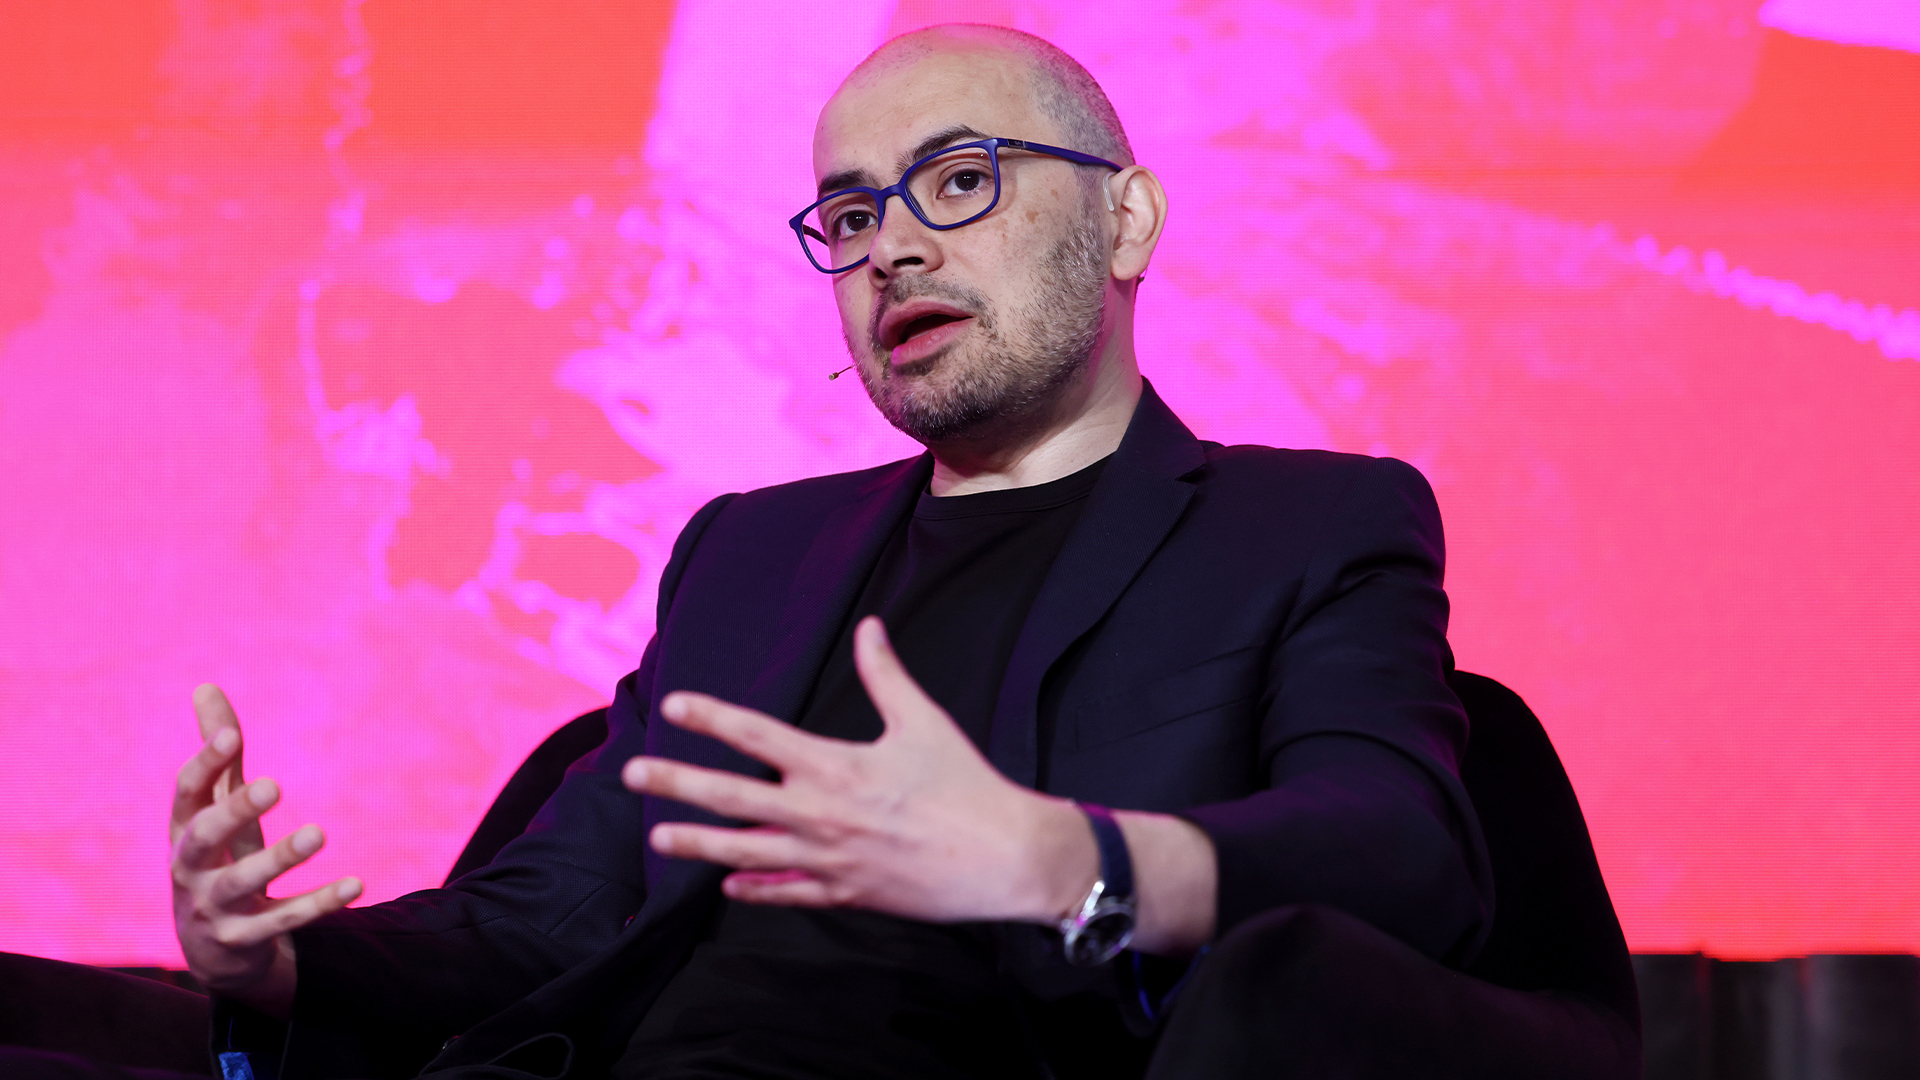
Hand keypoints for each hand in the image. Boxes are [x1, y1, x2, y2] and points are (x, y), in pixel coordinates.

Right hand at [169, 685, 360, 1015]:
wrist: (214, 952)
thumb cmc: (219, 860)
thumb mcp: (217, 811)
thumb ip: (219, 756)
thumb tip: (205, 687)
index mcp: (183, 830)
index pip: (187, 792)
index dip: (206, 763)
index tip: (233, 734)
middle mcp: (189, 869)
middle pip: (203, 837)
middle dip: (236, 810)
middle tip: (274, 784)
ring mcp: (212, 908)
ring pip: (242, 882)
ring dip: (281, 858)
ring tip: (319, 834)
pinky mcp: (243, 940)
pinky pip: (283, 921)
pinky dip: (319, 903)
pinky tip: (357, 883)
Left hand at [622, 618, 1097, 924]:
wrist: (1004, 856)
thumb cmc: (966, 784)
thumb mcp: (924, 721)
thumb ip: (886, 675)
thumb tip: (868, 627)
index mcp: (836, 765)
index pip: (759, 735)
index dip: (712, 717)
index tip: (675, 703)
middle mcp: (821, 813)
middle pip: (732, 797)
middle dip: (677, 783)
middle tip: (632, 773)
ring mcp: (828, 859)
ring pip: (745, 852)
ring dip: (698, 844)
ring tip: (658, 838)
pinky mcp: (845, 893)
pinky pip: (786, 894)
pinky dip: (754, 889)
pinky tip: (726, 885)